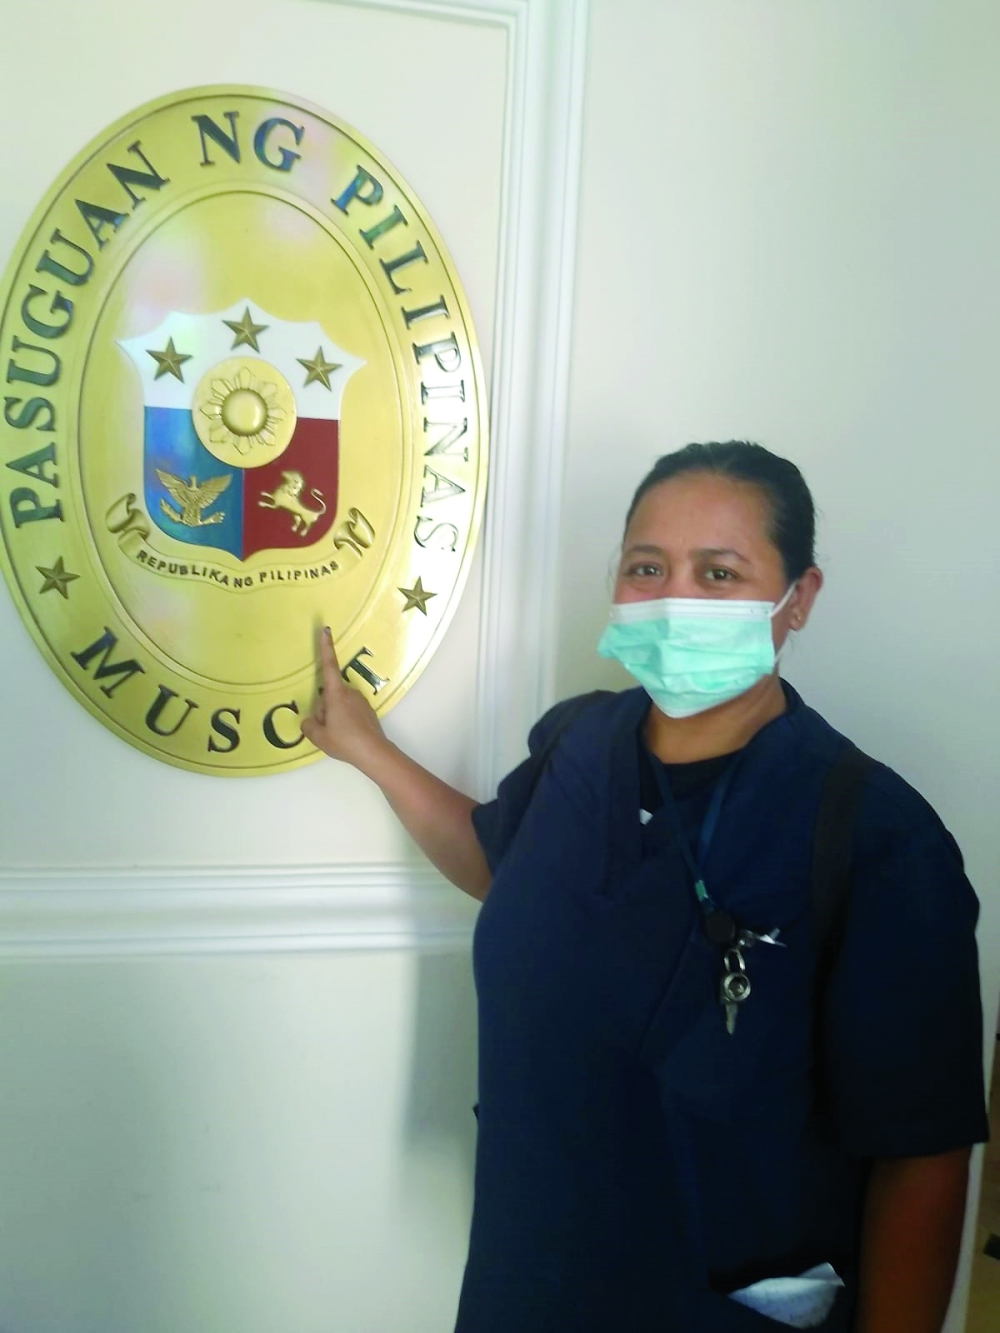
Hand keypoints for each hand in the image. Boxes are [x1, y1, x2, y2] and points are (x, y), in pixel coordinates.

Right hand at [301, 628, 388, 770]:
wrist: (374, 753)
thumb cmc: (345, 741)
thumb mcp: (318, 736)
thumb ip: (309, 725)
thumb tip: (310, 720)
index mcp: (336, 694)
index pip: (329, 666)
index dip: (325, 647)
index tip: (326, 630)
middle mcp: (350, 693)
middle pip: (329, 694)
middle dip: (324, 709)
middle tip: (327, 728)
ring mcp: (360, 701)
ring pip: (339, 704)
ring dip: (334, 716)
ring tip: (338, 735)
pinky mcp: (367, 711)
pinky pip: (349, 711)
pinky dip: (344, 721)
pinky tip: (347, 736)